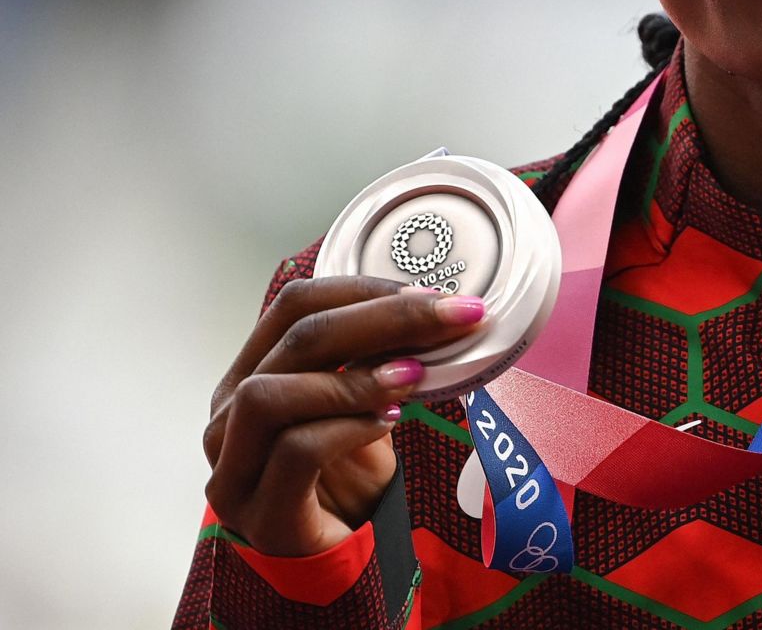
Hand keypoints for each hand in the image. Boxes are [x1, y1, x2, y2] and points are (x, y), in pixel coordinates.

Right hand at [201, 277, 487, 556]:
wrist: (340, 553)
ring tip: (415, 376)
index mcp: (250, 374)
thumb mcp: (359, 402)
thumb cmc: (346, 473)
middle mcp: (229, 414)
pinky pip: (293, 452)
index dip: (364, 290)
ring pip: (271, 394)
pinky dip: (348, 428)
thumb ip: (374, 359)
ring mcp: (235, 465)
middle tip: (451, 316)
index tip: (432, 292)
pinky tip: (390, 421)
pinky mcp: (258, 511)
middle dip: (382, 319)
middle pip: (295, 339)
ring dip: (353, 376)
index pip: (294, 306)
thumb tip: (439, 309)